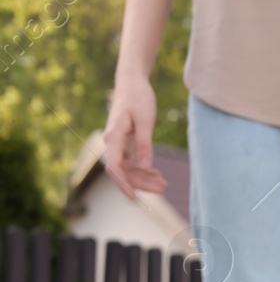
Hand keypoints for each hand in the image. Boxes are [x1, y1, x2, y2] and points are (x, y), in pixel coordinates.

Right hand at [103, 77, 165, 198]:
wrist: (132, 82)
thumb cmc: (138, 98)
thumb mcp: (145, 120)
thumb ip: (144, 144)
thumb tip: (145, 167)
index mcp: (114, 137)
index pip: (114, 166)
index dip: (123, 184)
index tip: (133, 198)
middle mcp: (112, 142)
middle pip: (122, 171)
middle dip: (140, 183)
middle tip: (163, 188)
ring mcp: (118, 143)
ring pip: (128, 168)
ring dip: (144, 178)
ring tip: (164, 184)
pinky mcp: (125, 142)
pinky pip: (131, 161)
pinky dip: (144, 169)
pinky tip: (157, 174)